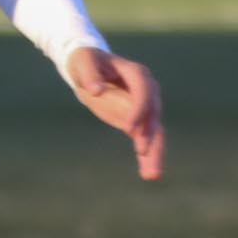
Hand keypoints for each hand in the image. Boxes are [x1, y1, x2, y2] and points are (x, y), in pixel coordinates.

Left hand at [64, 46, 165, 180]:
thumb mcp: (82, 63)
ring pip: (154, 131)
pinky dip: (147, 156)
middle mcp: (147, 90)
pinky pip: (146, 139)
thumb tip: (96, 91)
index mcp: (136, 74)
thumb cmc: (85, 61)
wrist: (90, 67)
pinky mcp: (138, 120)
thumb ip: (89, 75)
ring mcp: (145, 106)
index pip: (143, 91)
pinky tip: (148, 174)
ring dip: (154, 153)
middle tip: (143, 152)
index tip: (129, 128)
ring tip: (152, 175)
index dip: (139, 109)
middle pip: (154, 113)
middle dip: (150, 134)